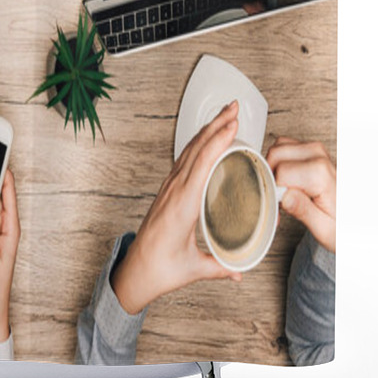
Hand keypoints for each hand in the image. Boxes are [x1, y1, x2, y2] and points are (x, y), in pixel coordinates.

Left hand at [110, 103, 242, 314]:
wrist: (135, 271)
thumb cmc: (160, 269)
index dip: (218, 141)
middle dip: (216, 124)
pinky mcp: (168, 190)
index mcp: (183, 205)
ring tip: (225, 115)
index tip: (233, 124)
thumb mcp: (195, 268)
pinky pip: (184, 159)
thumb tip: (241, 269)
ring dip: (208, 130)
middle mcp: (174, 190)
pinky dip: (199, 144)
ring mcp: (169, 188)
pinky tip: (207, 138)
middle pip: (197, 149)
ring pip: (190, 150)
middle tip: (234, 106)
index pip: (203, 164)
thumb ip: (221, 267)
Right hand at [268, 137, 335, 252]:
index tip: (281, 208)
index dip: (275, 193)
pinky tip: (286, 179)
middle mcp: (318, 155)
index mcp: (321, 173)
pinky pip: (282, 147)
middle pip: (275, 156)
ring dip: (273, 169)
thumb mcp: (323, 227)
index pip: (280, 173)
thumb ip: (303, 210)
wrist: (354, 214)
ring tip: (284, 189)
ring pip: (276, 148)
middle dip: (271, 177)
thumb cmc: (340, 221)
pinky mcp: (309, 148)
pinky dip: (278, 162)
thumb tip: (284, 196)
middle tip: (280, 198)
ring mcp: (314, 148)